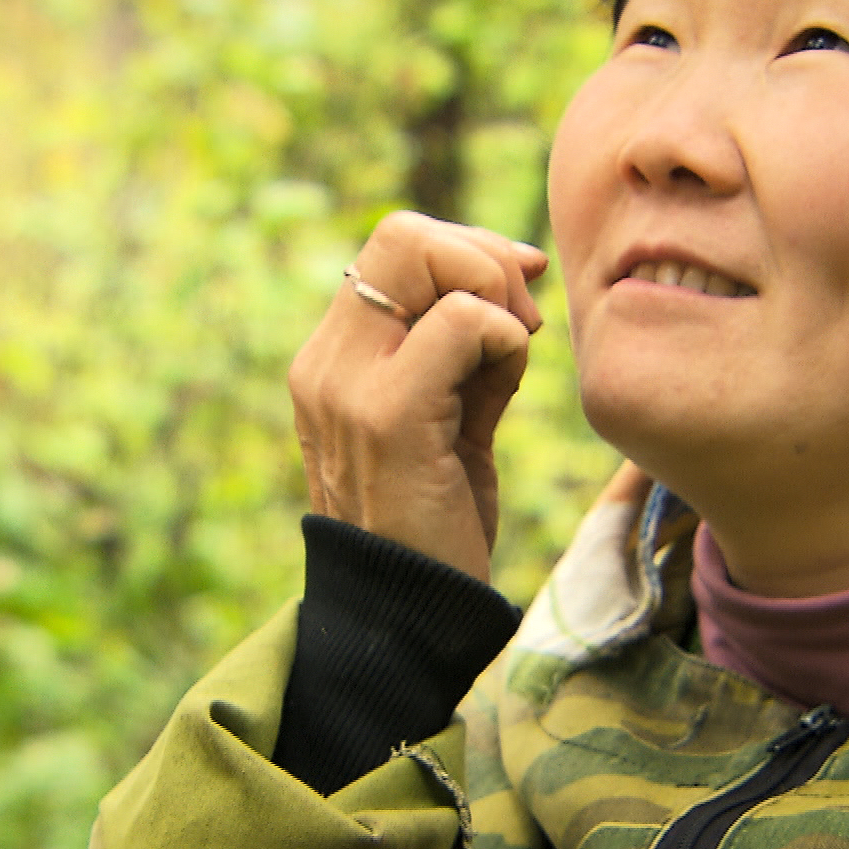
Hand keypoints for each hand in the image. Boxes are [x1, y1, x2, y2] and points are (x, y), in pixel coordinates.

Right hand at [288, 211, 547, 582]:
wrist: (409, 617)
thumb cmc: (437, 521)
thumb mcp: (452, 415)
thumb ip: (468, 344)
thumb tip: (519, 265)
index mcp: (334, 357)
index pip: (395, 242)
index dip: (467, 250)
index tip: (517, 299)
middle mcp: (327, 361)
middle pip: (403, 231)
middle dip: (482, 259)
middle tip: (522, 325)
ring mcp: (346, 384)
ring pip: (423, 254)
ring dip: (497, 299)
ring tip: (510, 366)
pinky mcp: (387, 414)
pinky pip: (462, 320)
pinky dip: (505, 340)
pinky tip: (505, 390)